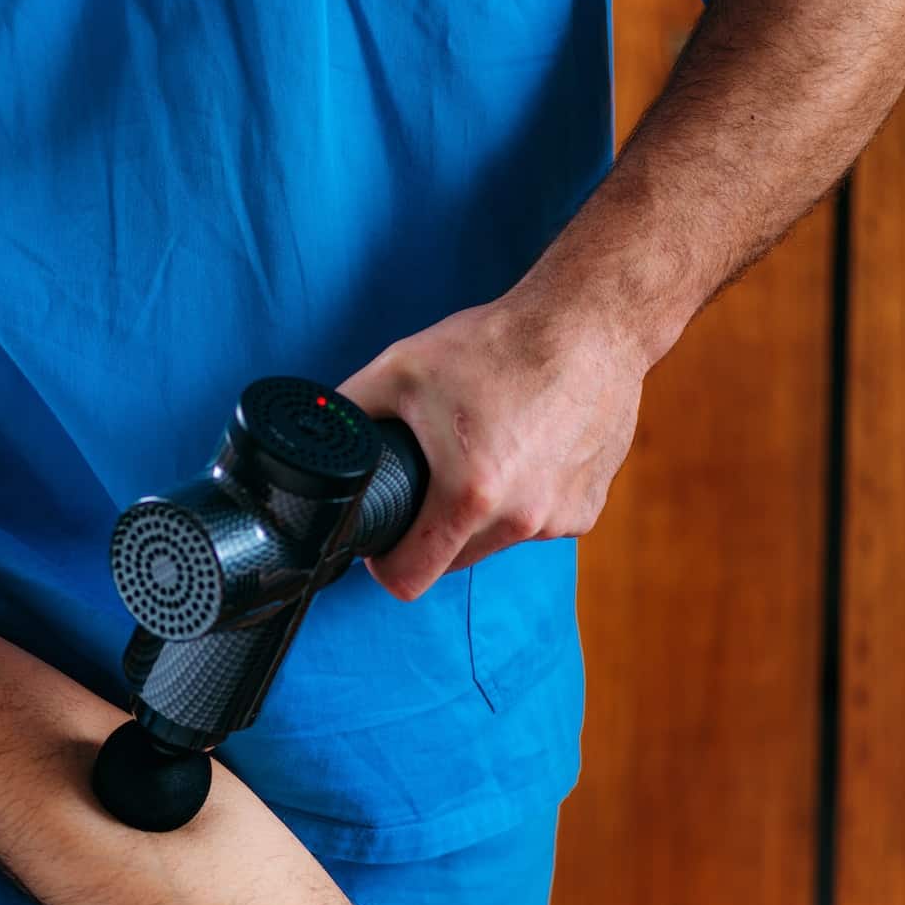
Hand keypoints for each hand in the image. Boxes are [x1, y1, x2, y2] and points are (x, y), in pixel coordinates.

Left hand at [338, 293, 648, 599]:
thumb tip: (313, 433)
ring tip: (483, 453)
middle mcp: (521, 519)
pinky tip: (524, 453)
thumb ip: (349, 411)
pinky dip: (523, 499)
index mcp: (470, 496)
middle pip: (452, 561)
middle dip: (433, 532)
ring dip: (480, 515)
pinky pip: (536, 523)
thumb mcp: (400, 369)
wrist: (591, 323)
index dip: (386, 564)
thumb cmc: (498, 344)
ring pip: (496, 542)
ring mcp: (560, 518)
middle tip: (433, 477)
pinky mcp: (587, 509)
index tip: (385, 538)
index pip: (409, 580)